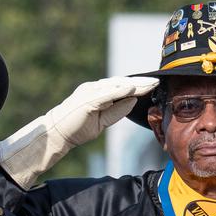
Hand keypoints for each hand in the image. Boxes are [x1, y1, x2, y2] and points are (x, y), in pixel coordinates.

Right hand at [0, 76, 159, 188]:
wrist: (57, 134)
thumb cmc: (78, 128)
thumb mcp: (103, 121)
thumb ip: (117, 111)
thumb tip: (134, 101)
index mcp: (98, 92)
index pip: (122, 87)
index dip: (139, 86)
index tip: (154, 85)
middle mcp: (94, 88)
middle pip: (122, 82)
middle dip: (141, 82)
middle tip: (158, 81)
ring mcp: (90, 92)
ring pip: (116, 85)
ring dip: (134, 84)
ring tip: (150, 84)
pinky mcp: (86, 100)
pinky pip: (105, 94)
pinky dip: (119, 90)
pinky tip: (132, 89)